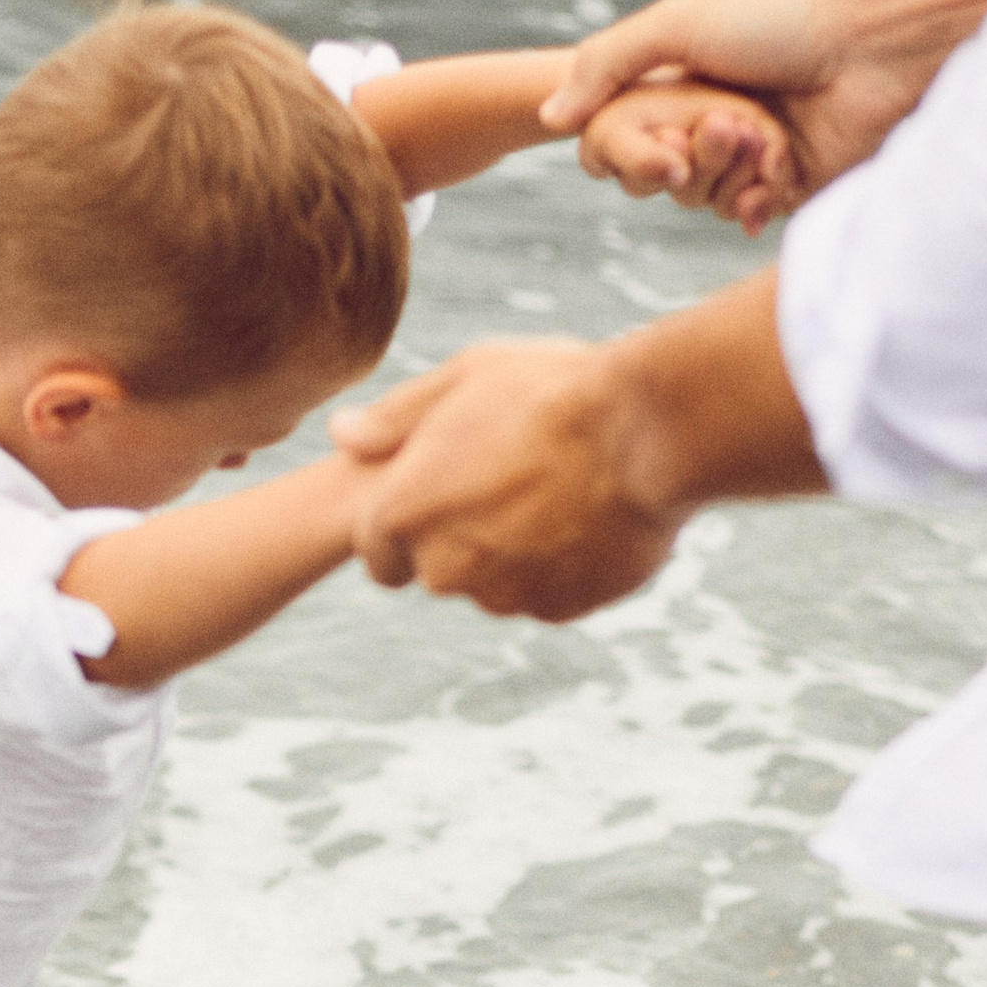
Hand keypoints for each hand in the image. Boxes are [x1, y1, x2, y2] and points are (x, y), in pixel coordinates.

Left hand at [333, 342, 682, 622]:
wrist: (646, 431)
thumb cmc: (549, 390)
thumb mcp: (463, 378)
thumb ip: (394, 417)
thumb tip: (341, 434)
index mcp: (404, 512)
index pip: (376, 551)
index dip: (404, 523)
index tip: (439, 495)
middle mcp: (444, 567)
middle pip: (438, 568)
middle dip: (462, 535)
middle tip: (510, 475)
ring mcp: (503, 595)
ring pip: (495, 584)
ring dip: (514, 551)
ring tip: (557, 488)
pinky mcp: (559, 608)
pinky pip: (547, 592)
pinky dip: (561, 565)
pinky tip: (589, 514)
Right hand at [540, 0, 986, 232]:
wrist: (874, 47)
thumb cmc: (779, 21)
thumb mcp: (677, 23)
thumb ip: (605, 64)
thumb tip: (548, 117)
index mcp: (683, 79)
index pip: (625, 134)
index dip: (629, 146)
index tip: (657, 134)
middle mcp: (712, 118)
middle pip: (659, 175)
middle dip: (687, 156)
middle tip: (728, 121)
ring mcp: (750, 155)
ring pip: (698, 199)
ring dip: (725, 173)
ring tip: (766, 134)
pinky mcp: (787, 187)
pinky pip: (742, 216)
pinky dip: (749, 203)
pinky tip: (770, 180)